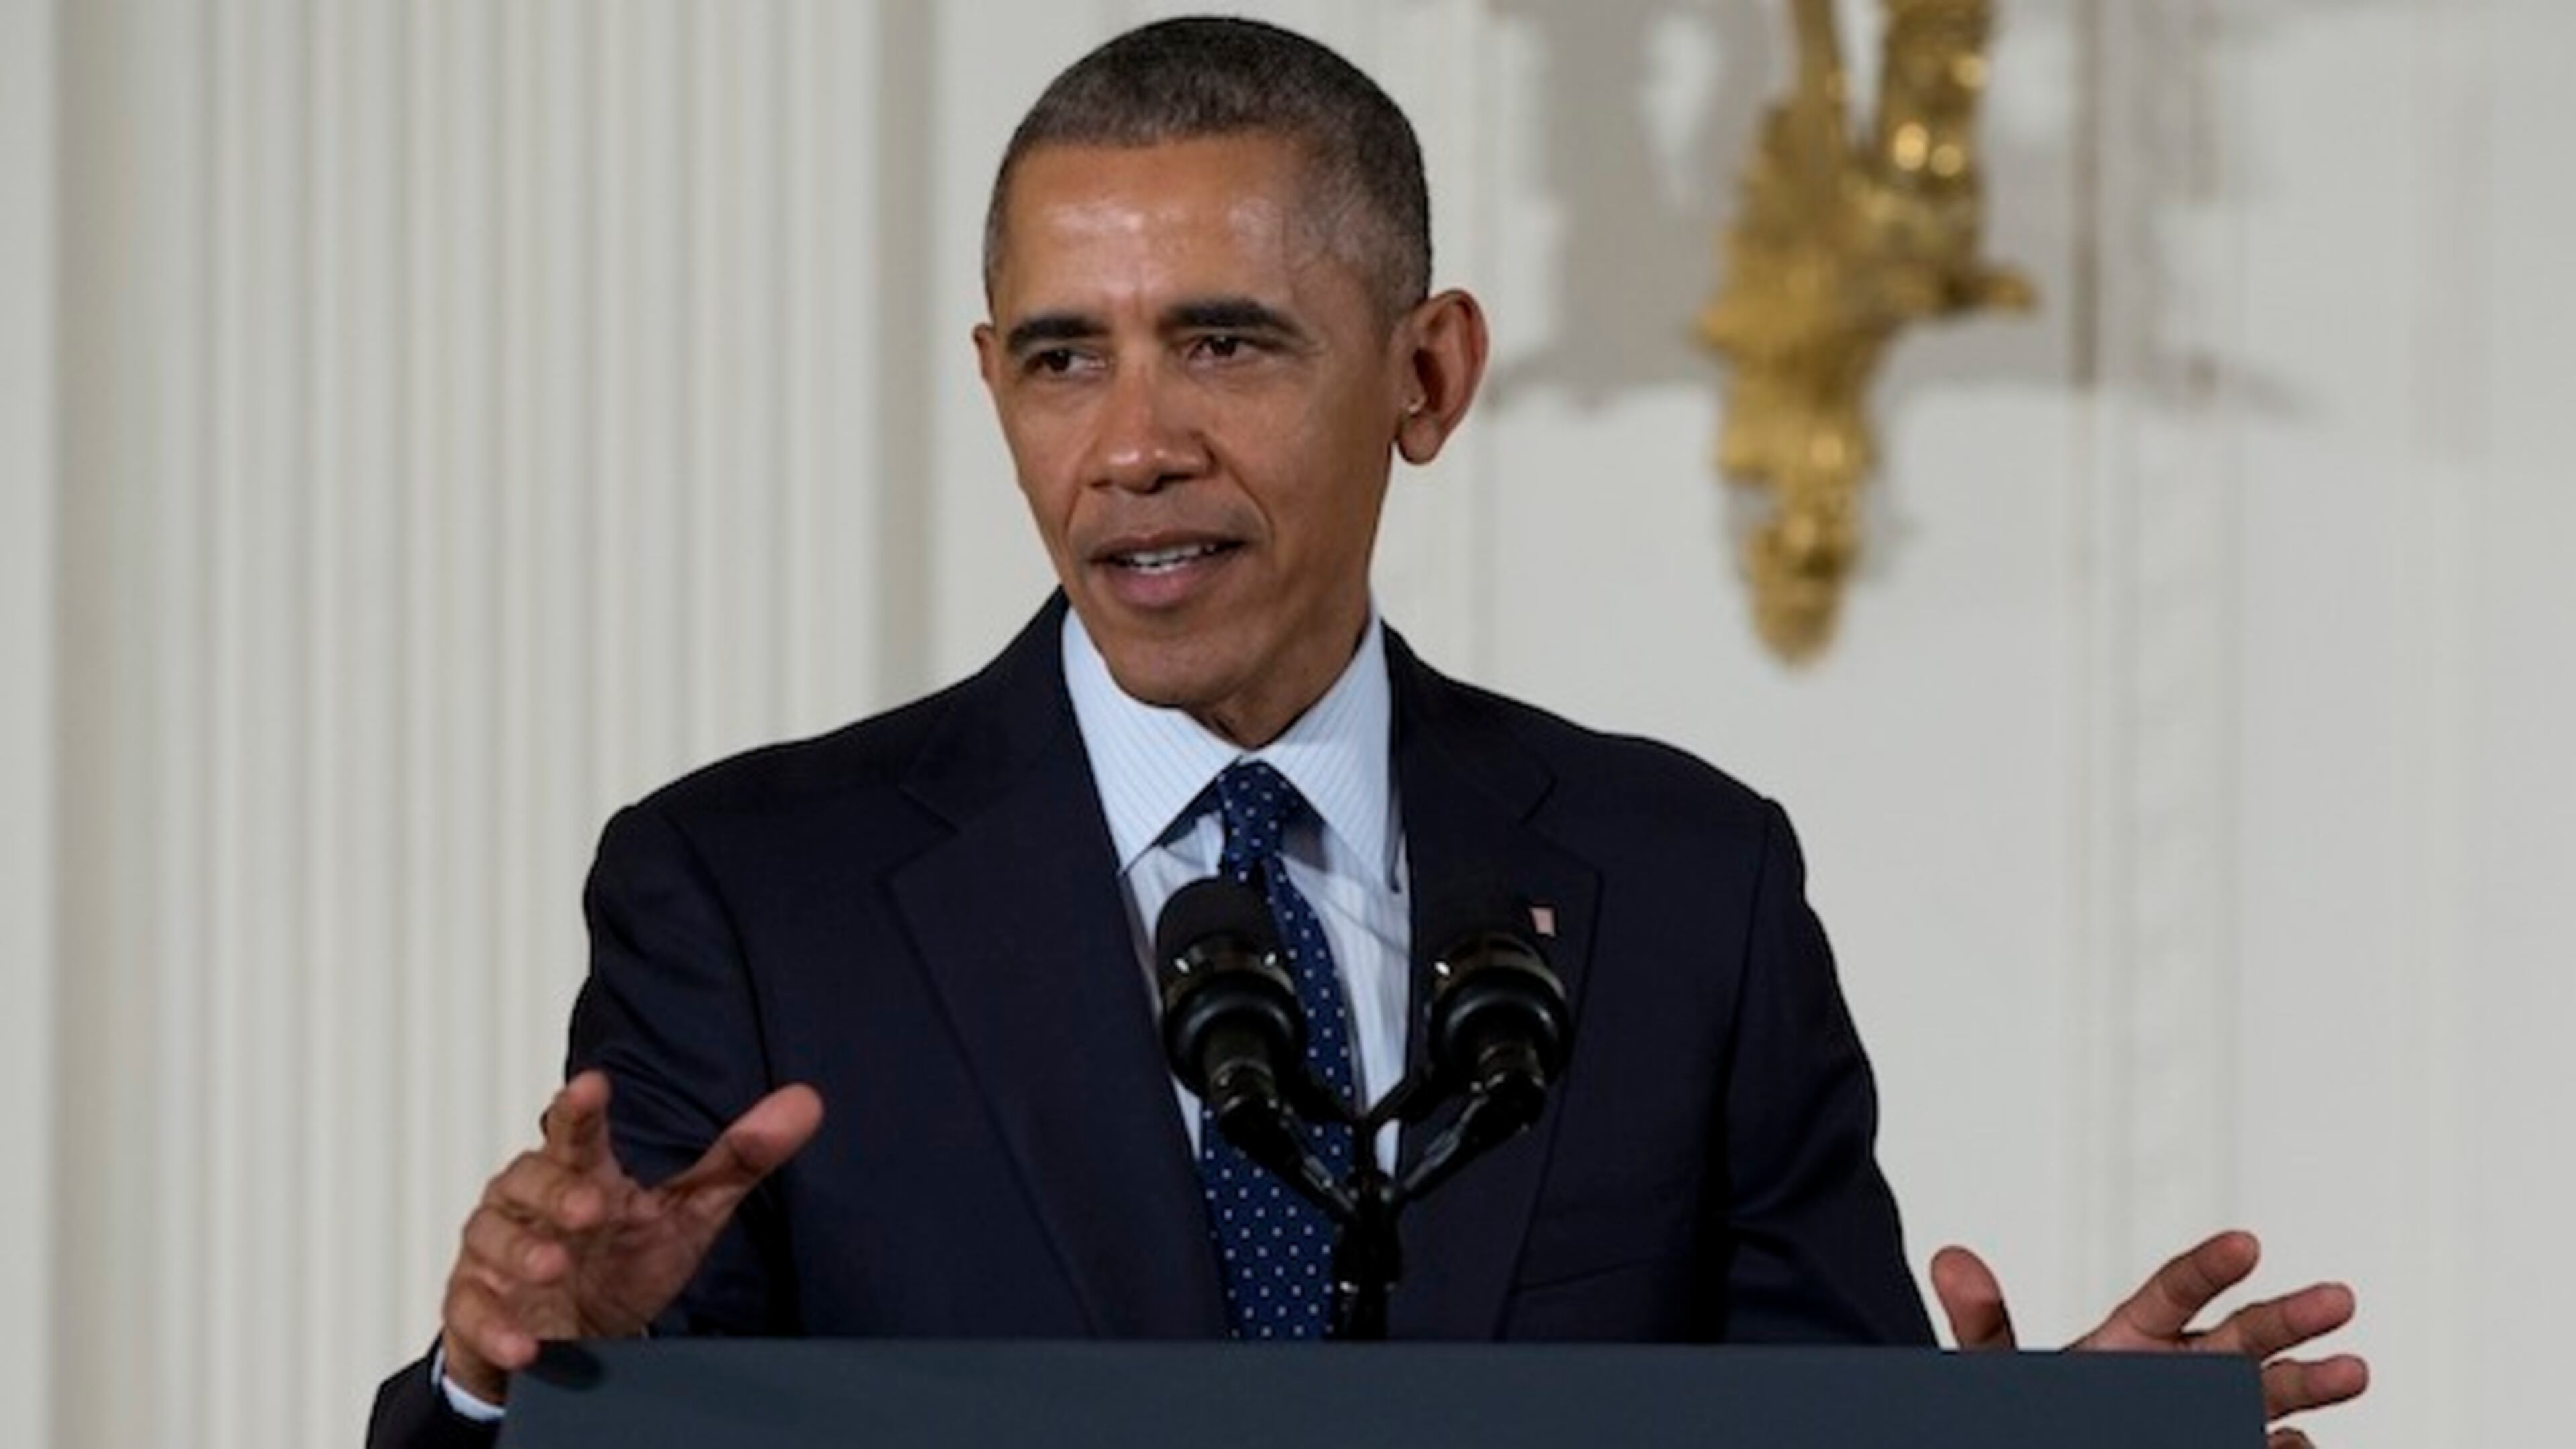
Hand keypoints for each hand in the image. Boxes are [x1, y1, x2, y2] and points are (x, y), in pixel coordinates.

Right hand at [437, 1070, 824, 1402]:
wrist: (572, 1337)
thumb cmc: (622, 1260)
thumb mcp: (688, 1212)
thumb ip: (740, 1158)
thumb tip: (805, 1102)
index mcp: (579, 1171)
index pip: (577, 1131)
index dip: (580, 1106)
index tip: (592, 1085)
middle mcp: (529, 1203)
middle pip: (527, 1179)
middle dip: (555, 1191)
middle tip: (589, 1206)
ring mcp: (496, 1254)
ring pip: (490, 1236)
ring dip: (521, 1252)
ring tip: (554, 1266)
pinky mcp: (476, 1306)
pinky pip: (474, 1312)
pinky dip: (496, 1326)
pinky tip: (523, 1341)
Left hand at [1932, 1231, 2366, 1448]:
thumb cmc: (2038, 1416)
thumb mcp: (2002, 1374)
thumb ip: (1983, 1322)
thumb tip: (1947, 1257)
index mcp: (2134, 1338)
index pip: (2177, 1289)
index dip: (2210, 1265)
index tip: (2248, 1242)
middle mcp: (2187, 1371)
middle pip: (2244, 1335)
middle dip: (2292, 1317)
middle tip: (2340, 1298)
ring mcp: (2216, 1418)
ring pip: (2271, 1395)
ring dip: (2312, 1384)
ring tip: (2356, 1370)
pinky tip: (2296, 1446)